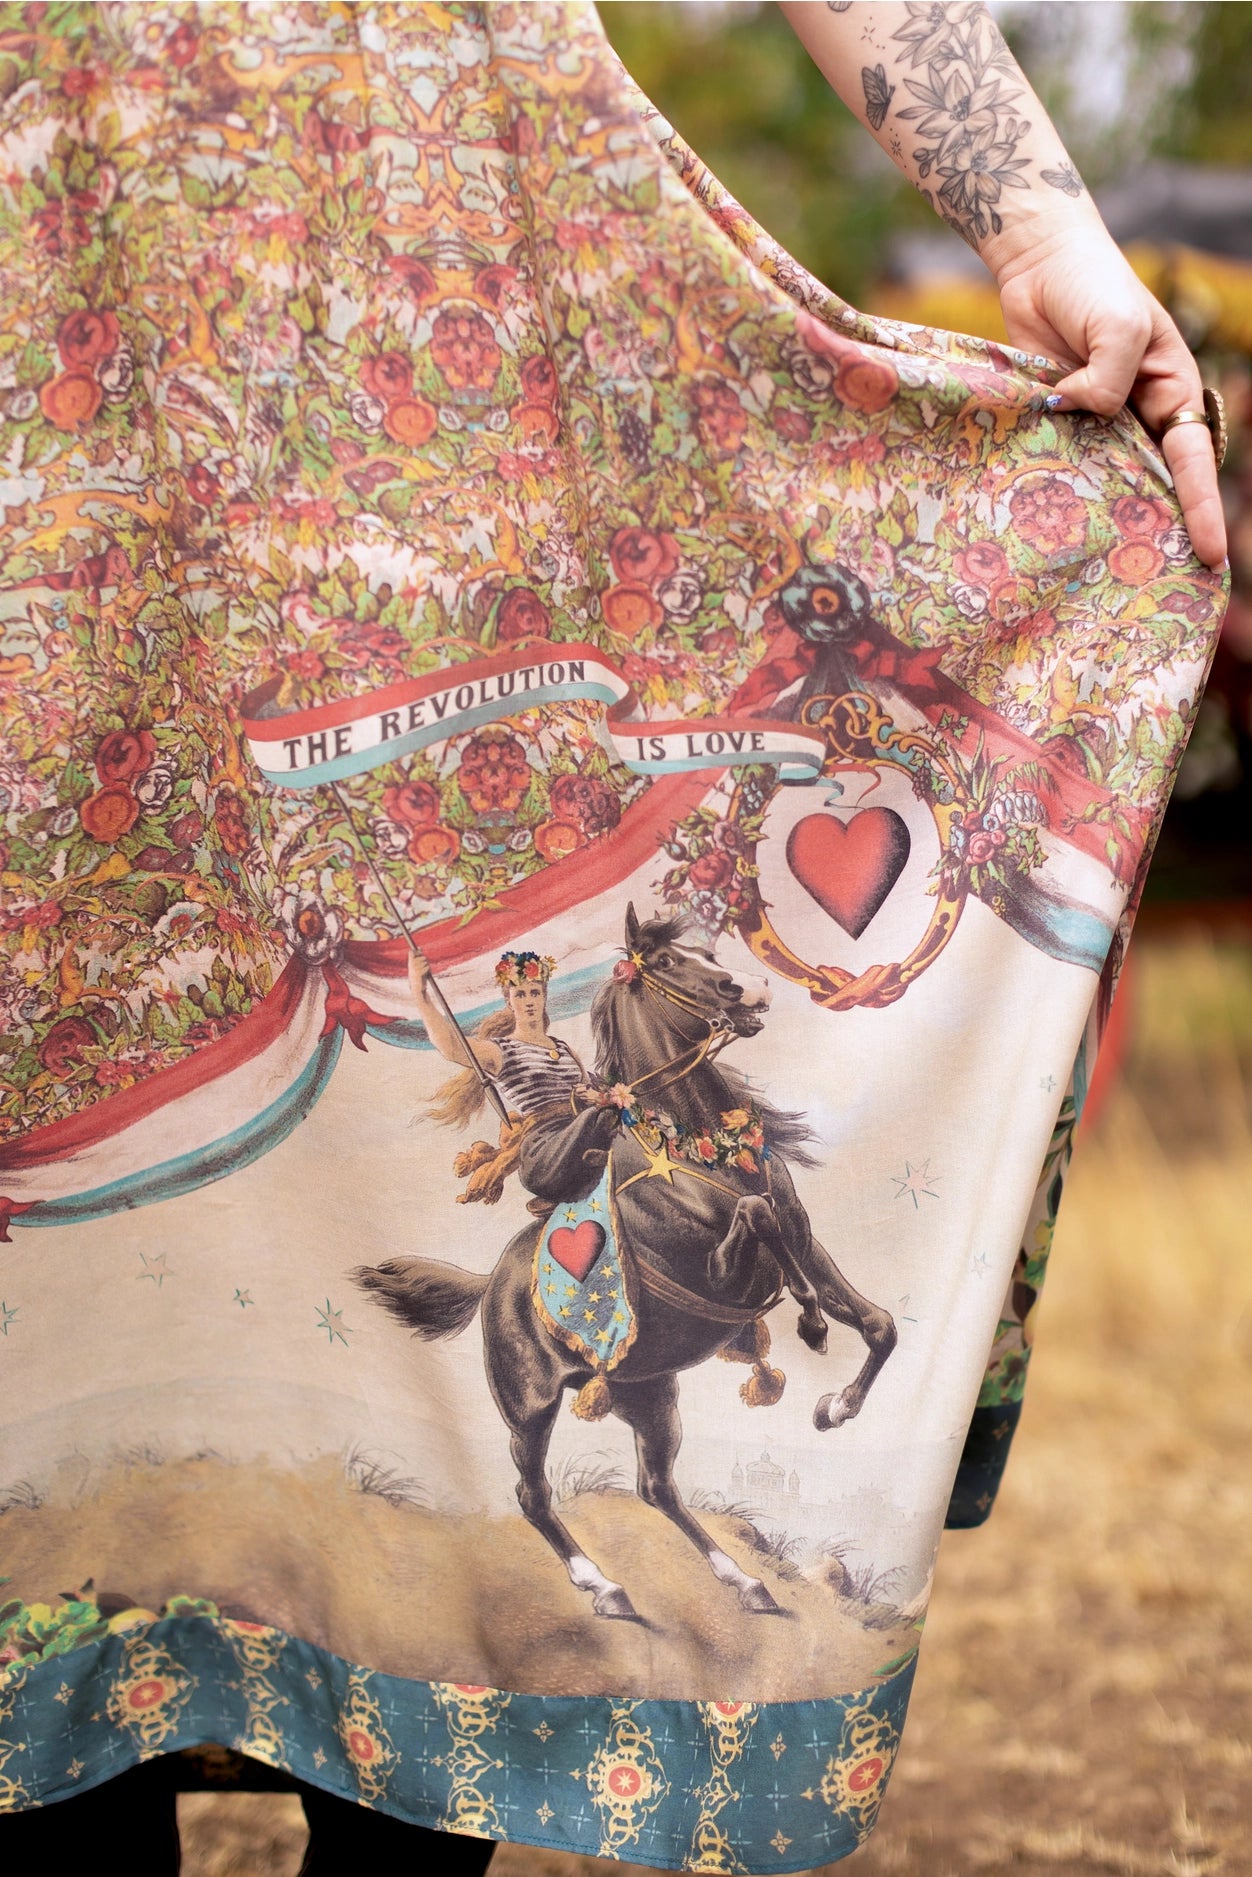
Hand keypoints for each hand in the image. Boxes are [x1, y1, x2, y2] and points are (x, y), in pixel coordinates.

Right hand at [407, 947, 430, 997]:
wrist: (418, 991)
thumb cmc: (419, 979)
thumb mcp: (419, 967)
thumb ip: (419, 958)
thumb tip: (420, 948)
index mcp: (410, 965)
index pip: (411, 953)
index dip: (416, 951)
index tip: (420, 952)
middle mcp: (411, 967)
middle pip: (420, 957)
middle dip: (424, 959)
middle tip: (426, 964)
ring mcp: (414, 970)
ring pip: (424, 961)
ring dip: (427, 965)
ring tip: (426, 971)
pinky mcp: (418, 974)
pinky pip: (426, 967)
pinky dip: (428, 969)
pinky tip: (426, 974)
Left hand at [993, 223, 1226, 568]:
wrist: (1039, 264)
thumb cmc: (1092, 286)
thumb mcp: (1116, 324)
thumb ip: (1106, 378)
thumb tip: (1078, 417)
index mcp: (1170, 392)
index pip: (1192, 460)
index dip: (1202, 508)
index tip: (1212, 554)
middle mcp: (1136, 417)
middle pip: (1155, 486)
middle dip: (1162, 534)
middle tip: (1165, 592)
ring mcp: (1094, 426)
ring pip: (1107, 485)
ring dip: (1108, 526)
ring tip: (1110, 583)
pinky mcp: (1054, 427)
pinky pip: (1059, 467)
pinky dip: (1058, 496)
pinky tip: (1050, 538)